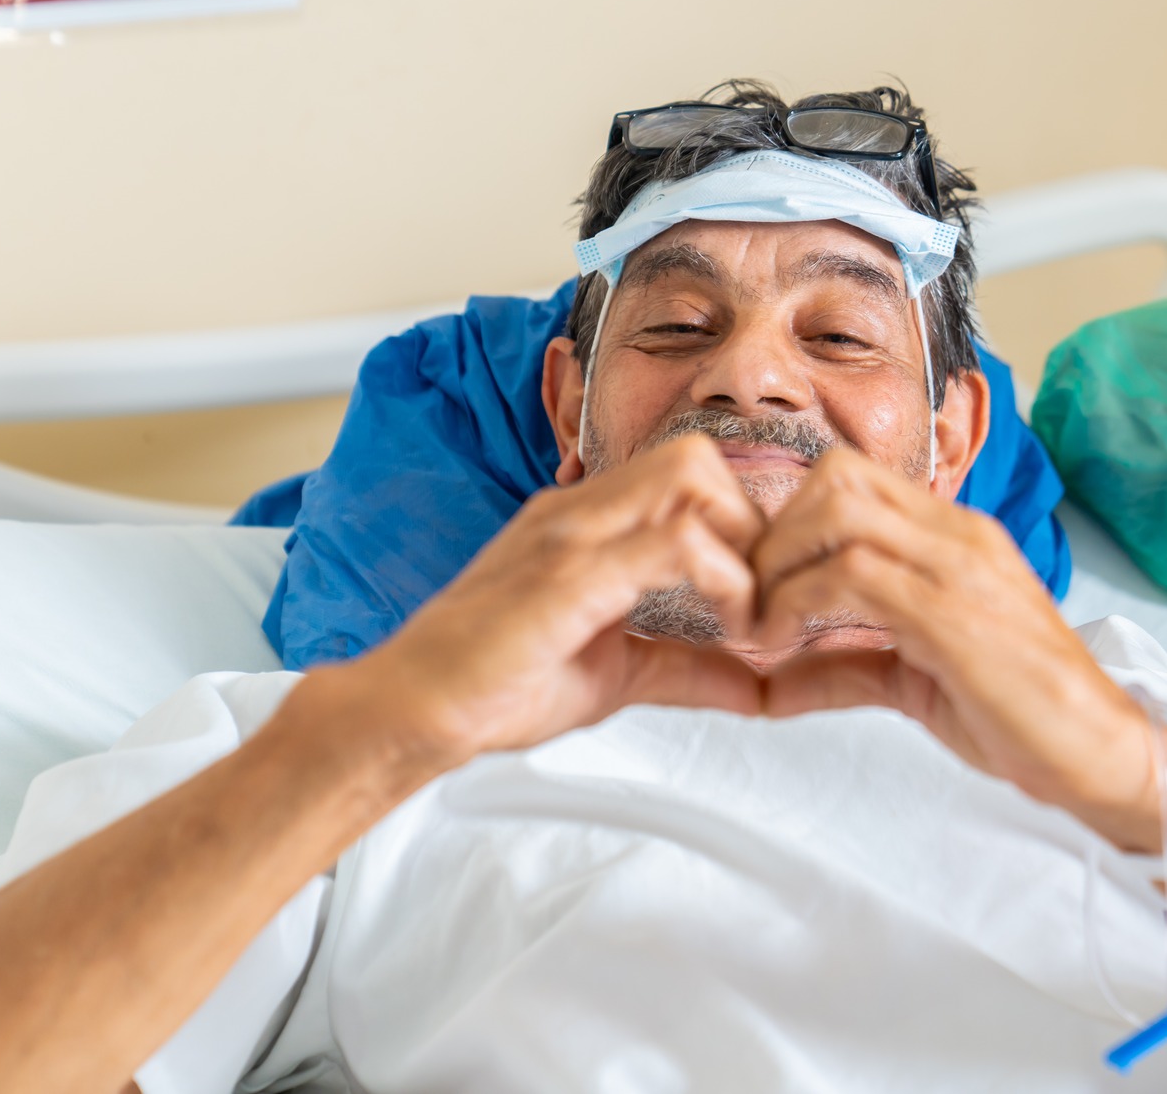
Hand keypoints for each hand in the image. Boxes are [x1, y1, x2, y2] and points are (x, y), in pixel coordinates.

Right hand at [344, 435, 767, 769]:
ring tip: (746, 617)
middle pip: (698, 455)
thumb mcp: (616, 674)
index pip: (686, 473)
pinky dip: (726, 582)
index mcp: (585, 519)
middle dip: (749, 522)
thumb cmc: (494, 688)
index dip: (740, 525)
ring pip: (693, 477)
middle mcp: (579, 509)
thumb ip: (686, 669)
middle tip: (756, 599)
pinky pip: (675, 542)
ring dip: (742, 544)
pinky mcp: (570, 573)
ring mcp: (572, 532)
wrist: (409, 712)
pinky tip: (729, 633)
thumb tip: (756, 688)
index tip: (755, 596)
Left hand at [749, 448, 1166, 851]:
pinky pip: (852, 576)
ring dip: (778, 567)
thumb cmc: (1021, 715)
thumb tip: (769, 684)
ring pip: (836, 512)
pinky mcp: (952, 614)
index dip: (788, 522)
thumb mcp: (915, 681)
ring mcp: (958, 566)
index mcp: (954, 535)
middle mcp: (957, 534)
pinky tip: (782, 650)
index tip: (761, 586)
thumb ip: (844, 667)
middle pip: (833, 478)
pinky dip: (797, 605)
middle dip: (773, 536)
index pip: (851, 478)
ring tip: (762, 628)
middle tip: (752, 603)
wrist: (1101, 753)